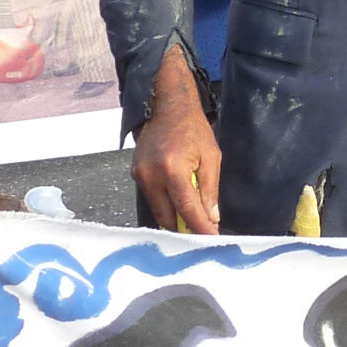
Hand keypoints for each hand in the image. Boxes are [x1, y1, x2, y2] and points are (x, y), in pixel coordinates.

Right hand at [132, 51, 221, 234]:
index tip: (211, 240)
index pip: (187, 209)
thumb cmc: (193, 129)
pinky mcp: (135, 174)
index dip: (200, 228)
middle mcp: (151, 175)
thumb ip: (210, 189)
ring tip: (194, 220)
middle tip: (203, 234)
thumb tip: (211, 218)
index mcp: (172, 169)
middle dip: (185, 229)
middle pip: (167, 217)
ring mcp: (139, 175)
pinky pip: (152, 198)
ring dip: (175, 218)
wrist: (166, 106)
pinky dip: (166, 205)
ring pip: (158, 211)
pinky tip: (179, 204)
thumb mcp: (211, 156)